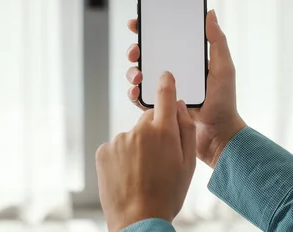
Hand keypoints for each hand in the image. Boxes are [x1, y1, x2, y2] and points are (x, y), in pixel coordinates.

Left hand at [96, 72, 195, 231]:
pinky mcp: (104, 150)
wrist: (137, 219)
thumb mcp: (188, 165)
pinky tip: (128, 174)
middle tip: (159, 157)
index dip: (166, 83)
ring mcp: (119, 140)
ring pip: (132, 136)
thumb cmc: (167, 194)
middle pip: (148, 120)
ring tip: (142, 172)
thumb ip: (186, 131)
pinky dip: (122, 156)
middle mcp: (139, 130)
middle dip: (154, 131)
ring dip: (137, 147)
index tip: (164, 75)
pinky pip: (116, 147)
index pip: (165, 96)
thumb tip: (180, 106)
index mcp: (164, 132)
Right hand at [125, 10, 245, 167]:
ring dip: (132, 71)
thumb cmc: (224, 101)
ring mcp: (161, 90)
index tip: (137, 23)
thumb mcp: (224, 68)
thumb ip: (217, 41)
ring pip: (137, 75)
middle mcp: (171, 72)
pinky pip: (138, 98)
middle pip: (145, 55)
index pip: (163, 40)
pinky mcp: (156, 107)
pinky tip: (136, 91)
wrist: (218, 135)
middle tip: (135, 51)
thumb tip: (209, 13)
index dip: (147, 29)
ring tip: (137, 75)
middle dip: (135, 49)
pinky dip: (133, 93)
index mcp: (184, 59)